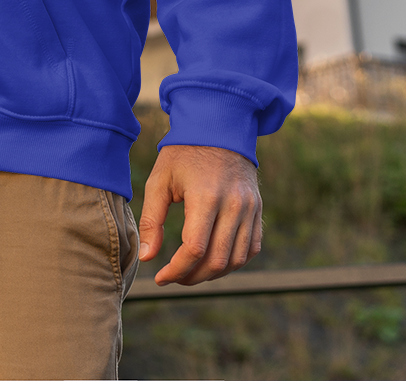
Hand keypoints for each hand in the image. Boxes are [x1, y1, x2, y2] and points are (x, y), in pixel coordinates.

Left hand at [137, 144, 262, 285]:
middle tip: (174, 278)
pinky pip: (251, 248)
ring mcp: (250, 209)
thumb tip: (147, 257)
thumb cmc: (183, 154)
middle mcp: (234, 205)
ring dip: (214, 274)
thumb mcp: (159, 181)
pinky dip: (234, 262)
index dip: (176, 270)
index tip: (160, 277)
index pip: (194, 248)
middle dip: (192, 277)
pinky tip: (213, 261)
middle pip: (217, 260)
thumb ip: (152, 220)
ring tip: (191, 273)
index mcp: (206, 196)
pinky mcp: (258, 210)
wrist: (219, 128)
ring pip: (237, 259)